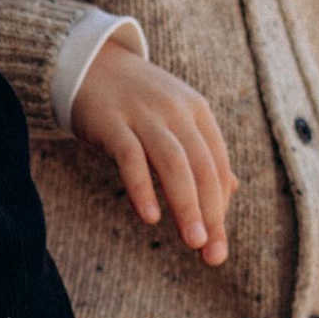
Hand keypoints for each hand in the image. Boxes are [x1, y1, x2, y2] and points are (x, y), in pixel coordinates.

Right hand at [70, 39, 236, 264]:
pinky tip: (150, 217)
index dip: (220, 207)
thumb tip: (231, 190)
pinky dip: (143, 187)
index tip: (218, 244)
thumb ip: (202, 152)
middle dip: (211, 213)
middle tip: (213, 254)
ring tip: (194, 242)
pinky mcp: (111, 122)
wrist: (88, 63)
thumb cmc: (135, 101)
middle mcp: (175, 111)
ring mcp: (143, 114)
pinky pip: (131, 156)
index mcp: (197, 112)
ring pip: (174, 163)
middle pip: (202, 167)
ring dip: (187, 205)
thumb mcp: (175, 119)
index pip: (217, 165)